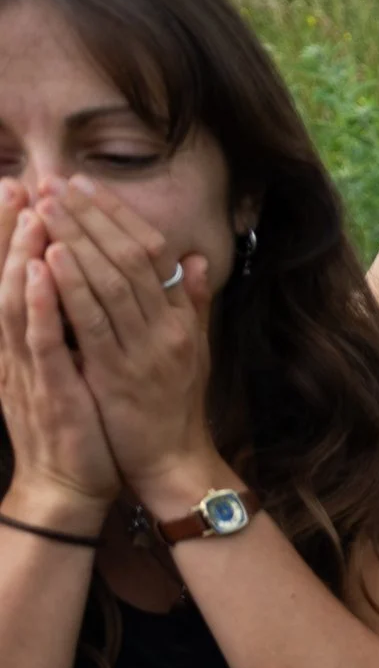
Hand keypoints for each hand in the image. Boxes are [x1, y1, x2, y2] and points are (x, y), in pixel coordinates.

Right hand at [0, 185, 116, 533]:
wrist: (69, 483)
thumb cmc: (79, 423)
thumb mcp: (76, 366)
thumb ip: (77, 325)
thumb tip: (80, 287)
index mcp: (30, 339)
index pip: (22, 275)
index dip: (19, 233)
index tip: (24, 189)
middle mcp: (21, 347)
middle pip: (10, 277)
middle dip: (12, 230)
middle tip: (14, 183)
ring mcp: (30, 366)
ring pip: (18, 300)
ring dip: (21, 255)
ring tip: (30, 214)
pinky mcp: (49, 388)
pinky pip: (40, 341)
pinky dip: (38, 305)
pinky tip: (38, 273)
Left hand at [30, 177, 217, 518]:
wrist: (173, 462)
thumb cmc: (174, 409)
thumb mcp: (192, 351)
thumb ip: (190, 304)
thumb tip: (194, 261)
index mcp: (180, 320)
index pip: (151, 253)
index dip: (117, 217)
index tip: (85, 186)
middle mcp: (166, 329)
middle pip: (129, 258)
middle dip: (90, 217)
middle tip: (56, 183)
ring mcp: (144, 350)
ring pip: (110, 282)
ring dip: (76, 240)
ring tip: (45, 206)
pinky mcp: (118, 374)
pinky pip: (93, 322)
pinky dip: (71, 287)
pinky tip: (50, 258)